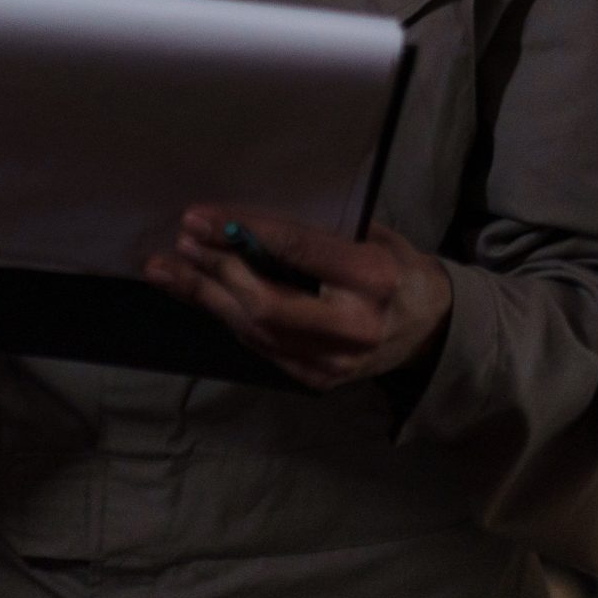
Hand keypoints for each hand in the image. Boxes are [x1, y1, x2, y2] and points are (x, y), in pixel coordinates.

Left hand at [144, 208, 452, 392]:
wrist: (432, 331)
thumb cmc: (397, 267)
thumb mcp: (372, 235)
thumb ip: (319, 233)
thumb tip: (244, 221)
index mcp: (373, 278)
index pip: (296, 251)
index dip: (241, 233)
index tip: (199, 217)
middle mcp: (353, 327)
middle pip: (266, 303)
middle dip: (216, 271)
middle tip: (181, 242)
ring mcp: (333, 363)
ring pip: (254, 329)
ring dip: (205, 296)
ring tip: (166, 268)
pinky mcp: (316, 380)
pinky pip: (259, 346)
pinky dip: (227, 316)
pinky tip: (199, 293)